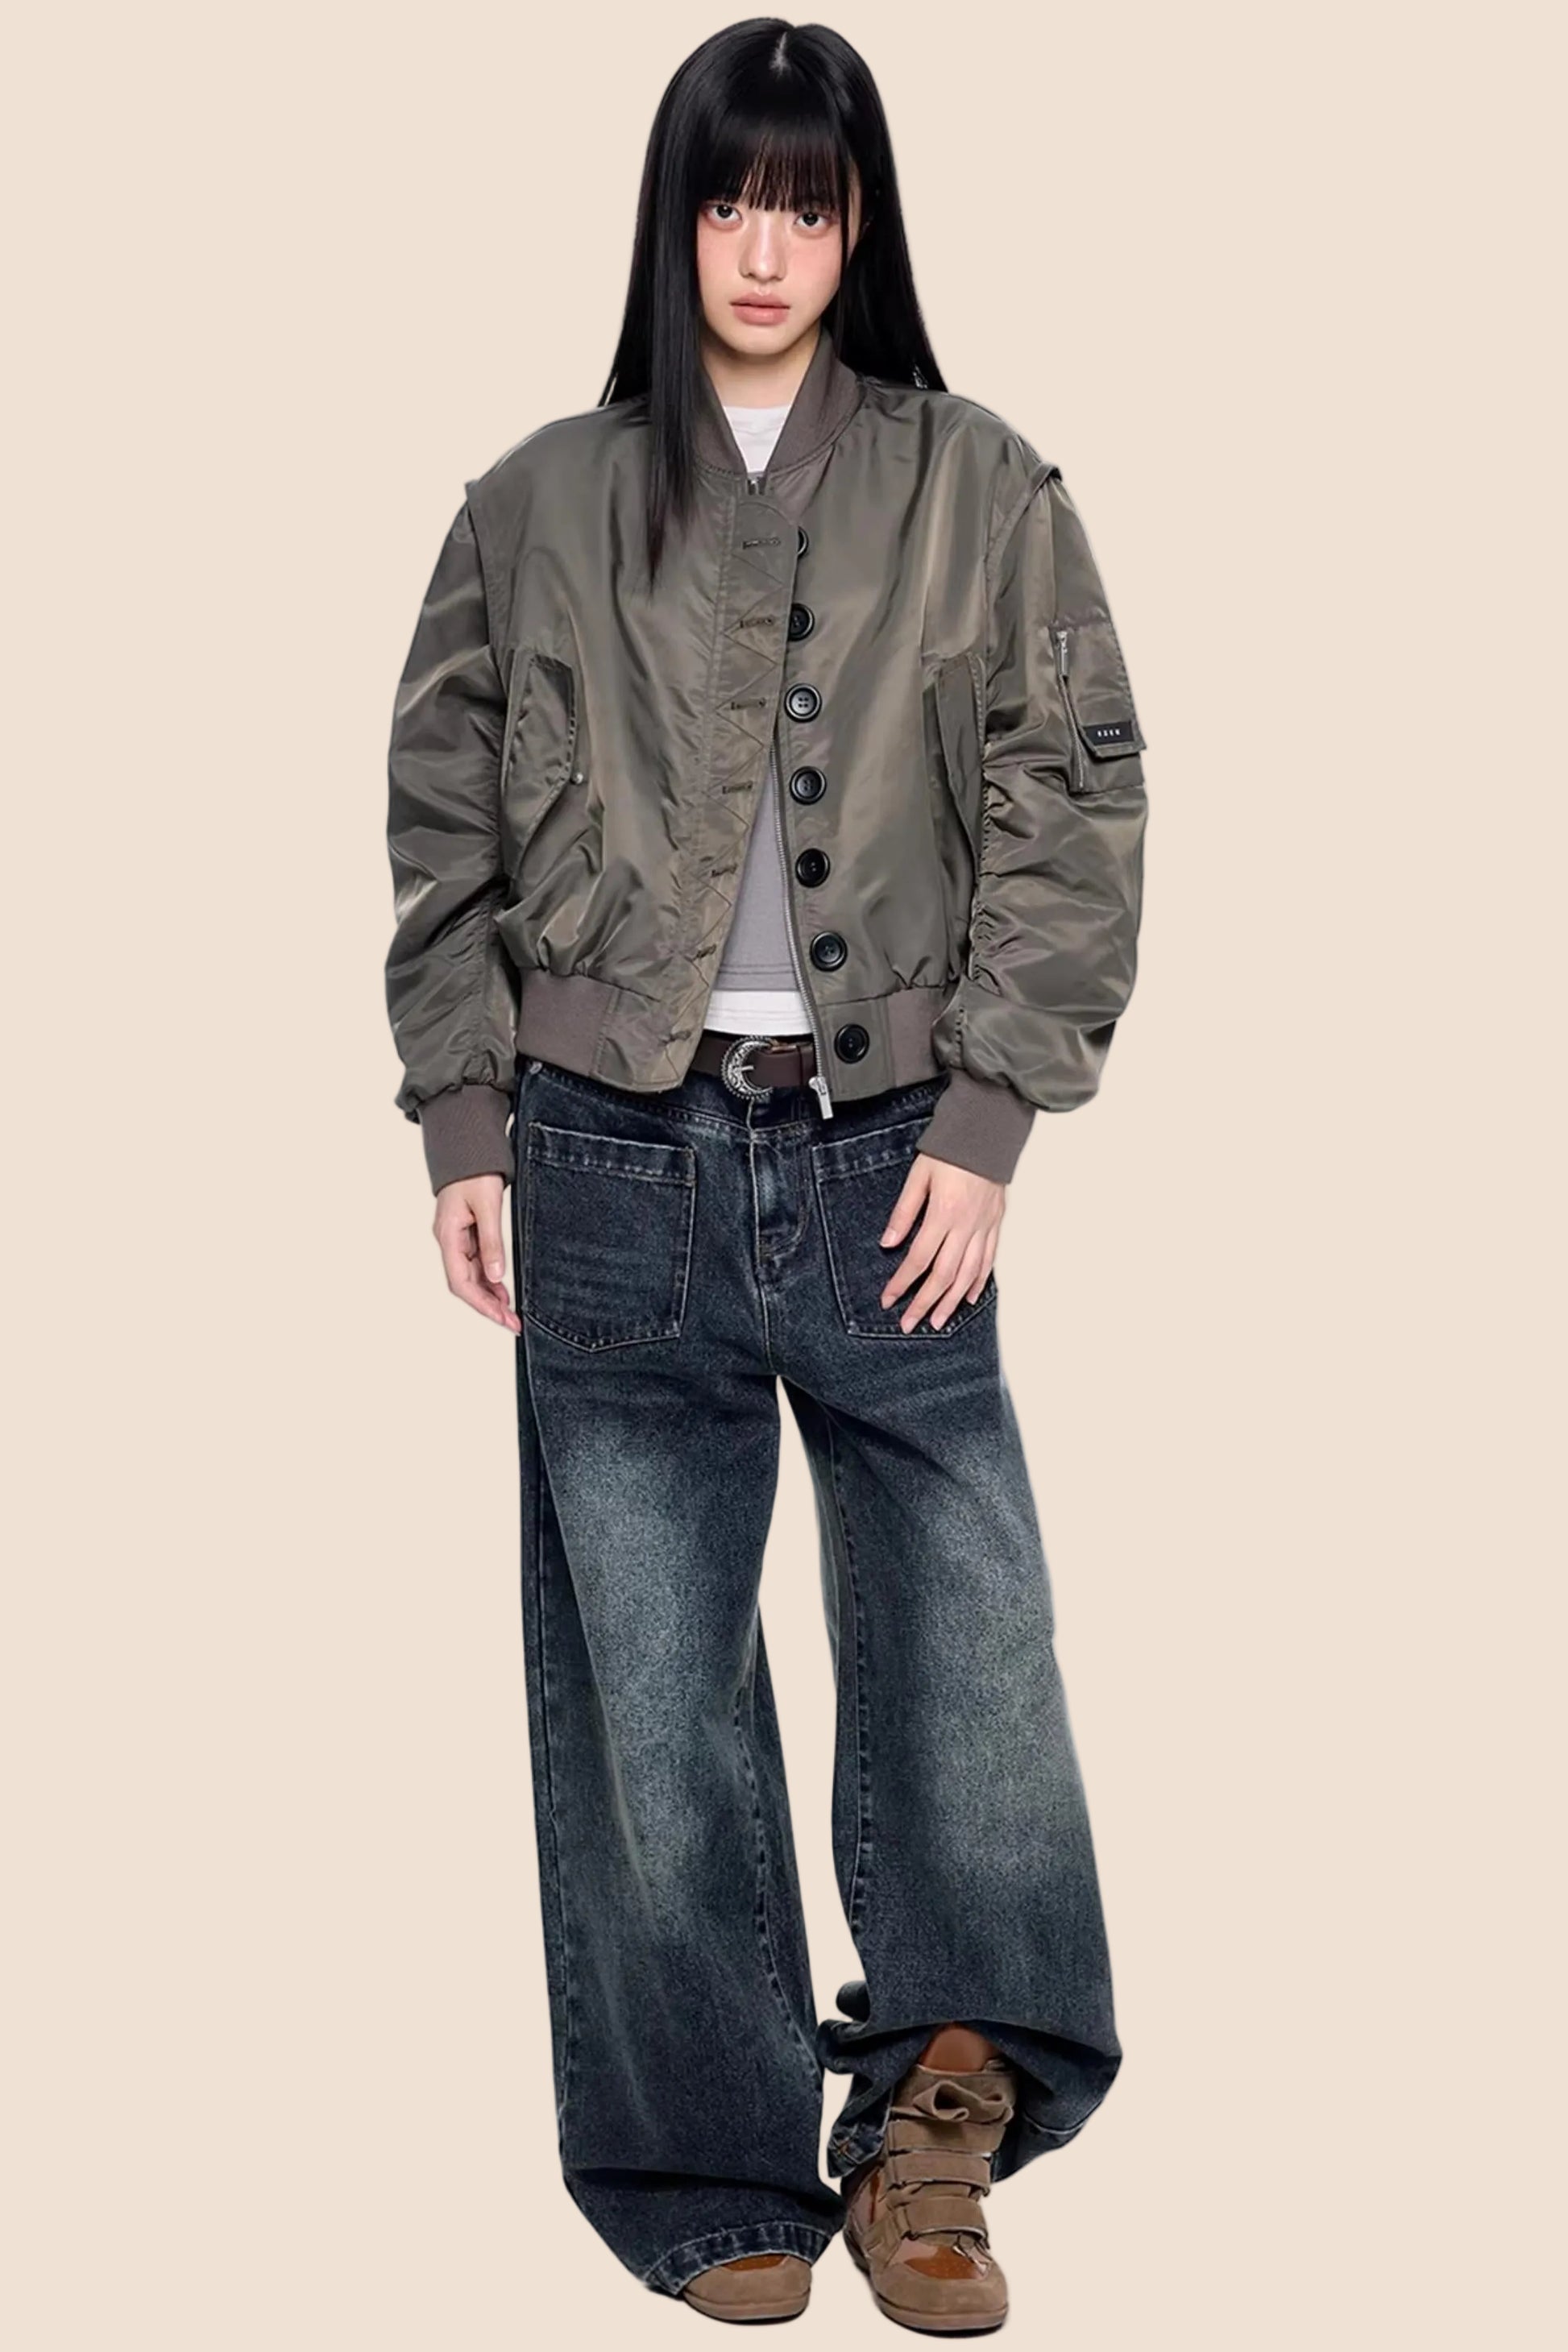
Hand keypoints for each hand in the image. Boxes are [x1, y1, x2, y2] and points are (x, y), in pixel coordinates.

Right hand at [433, 1173, 521, 1332]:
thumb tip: (495, 1275)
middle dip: (488, 1306)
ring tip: (510, 1311)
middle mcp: (448, 1240)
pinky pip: (475, 1263)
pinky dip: (489, 1279)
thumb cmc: (474, 1171)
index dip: (481, 1304)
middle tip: (512, 1322)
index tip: (502, 1318)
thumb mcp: (487, 1205)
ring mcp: (456, 1238)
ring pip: (470, 1276)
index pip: (460, 1282)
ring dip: (489, 1295)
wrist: (468, 1147)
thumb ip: (491, 1241)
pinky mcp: (465, 1233)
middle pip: (464, 1284)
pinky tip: (502, 1289)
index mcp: (448, 1235)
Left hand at [879, 1153, 1004, 1331]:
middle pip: (943, 1275)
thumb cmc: (951, 1150)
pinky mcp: (995, 1224)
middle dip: (924, 1303)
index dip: (902, 1283)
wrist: (988, 1132)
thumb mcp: (918, 1176)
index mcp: (943, 1214)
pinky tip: (967, 1298)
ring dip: (951, 1302)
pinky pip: (988, 1260)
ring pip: (967, 1274)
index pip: (918, 1259)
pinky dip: (978, 1283)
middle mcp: (966, 1226)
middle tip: (909, 1324)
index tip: (889, 1300)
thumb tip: (888, 1244)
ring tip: (938, 1321)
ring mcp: (984, 1227)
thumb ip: (903, 1212)